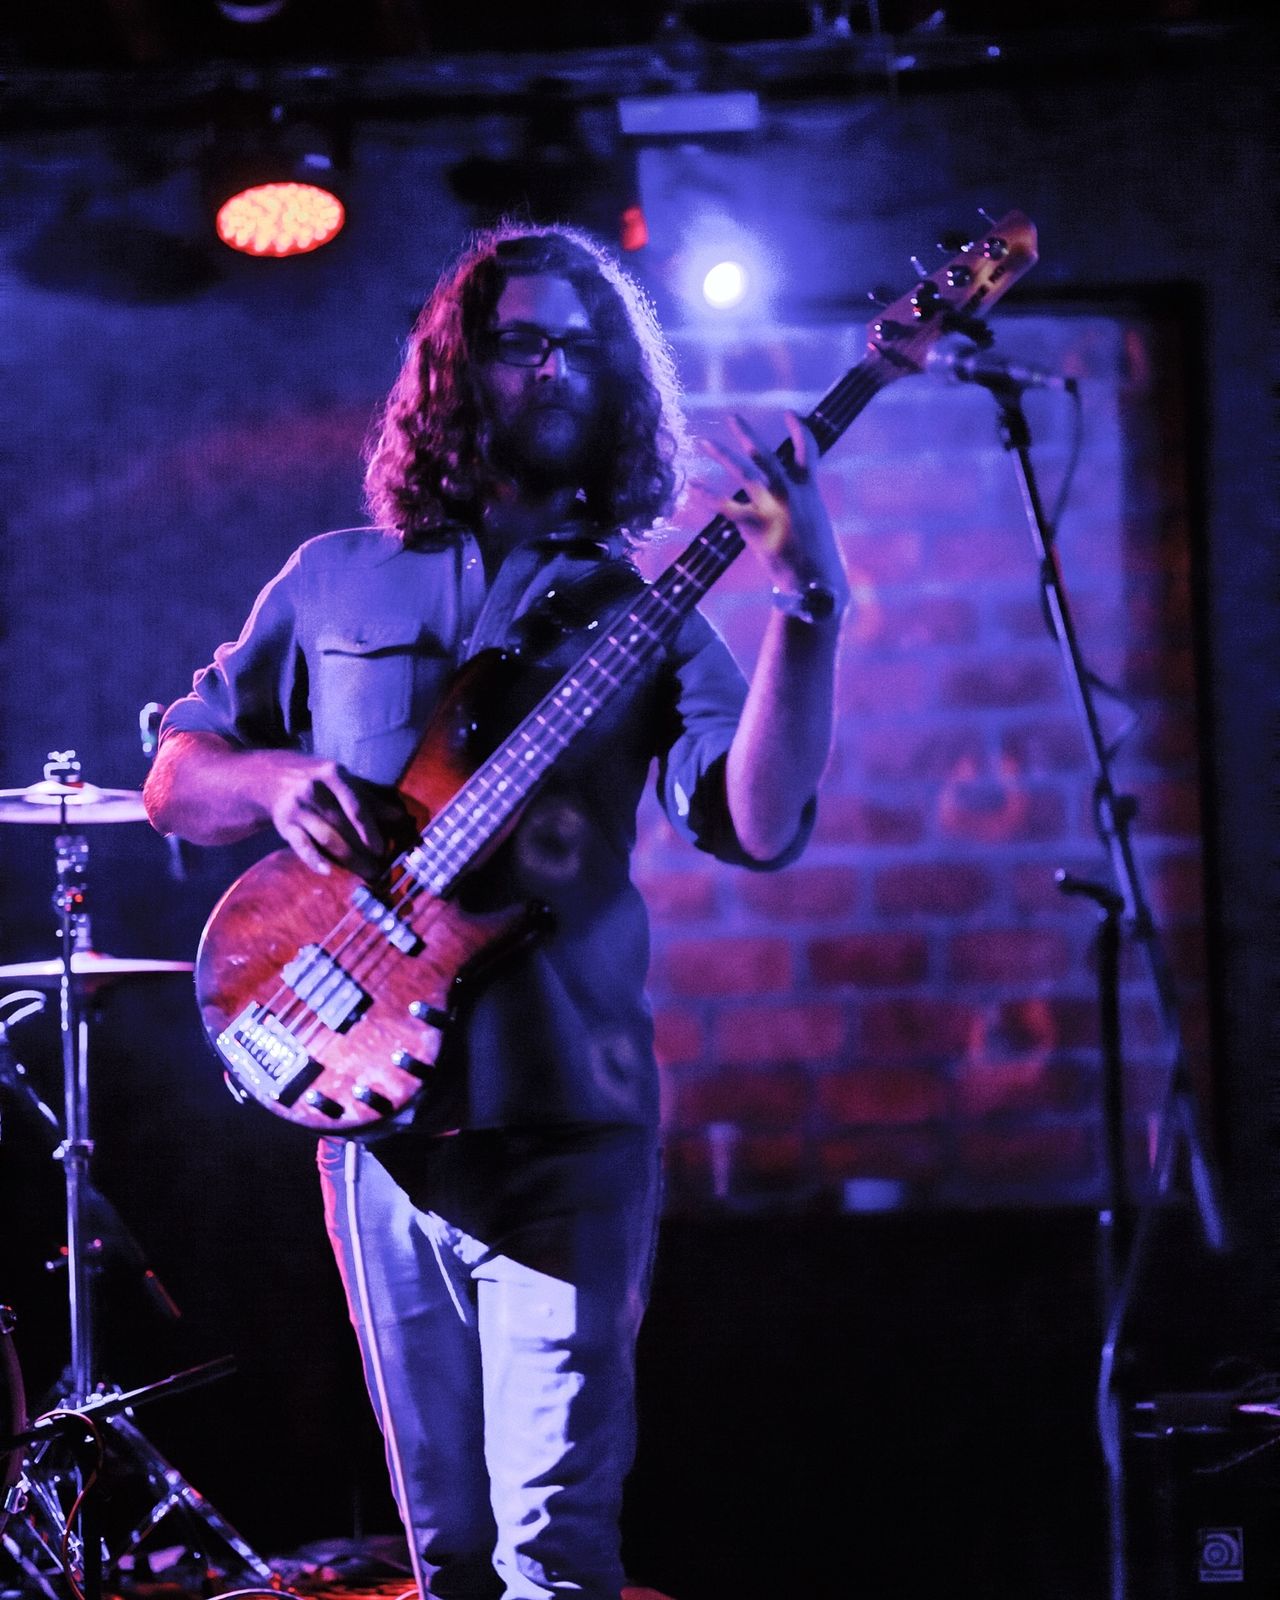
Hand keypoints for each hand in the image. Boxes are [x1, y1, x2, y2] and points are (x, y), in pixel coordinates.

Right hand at [264, 753, 411, 877]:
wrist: (273, 776)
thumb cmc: (320, 781)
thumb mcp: (344, 782)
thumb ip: (371, 799)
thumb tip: (401, 817)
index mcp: (333, 775)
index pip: (356, 806)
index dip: (370, 829)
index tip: (382, 849)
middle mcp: (313, 789)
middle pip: (342, 825)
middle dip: (362, 850)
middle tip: (378, 870)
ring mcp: (297, 808)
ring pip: (326, 837)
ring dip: (347, 858)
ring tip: (365, 872)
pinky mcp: (284, 824)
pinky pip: (301, 845)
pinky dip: (313, 859)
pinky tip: (326, 871)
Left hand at [708, 412, 849, 615]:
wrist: (817, 582)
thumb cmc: (818, 558)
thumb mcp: (816, 525)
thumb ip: (802, 508)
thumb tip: (791, 504)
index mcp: (809, 490)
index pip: (808, 451)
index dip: (800, 430)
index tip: (790, 414)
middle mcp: (791, 492)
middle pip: (767, 456)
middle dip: (749, 436)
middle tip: (733, 418)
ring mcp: (773, 507)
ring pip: (745, 473)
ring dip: (723, 456)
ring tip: (703, 442)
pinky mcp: (756, 526)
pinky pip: (726, 506)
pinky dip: (707, 495)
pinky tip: (692, 486)